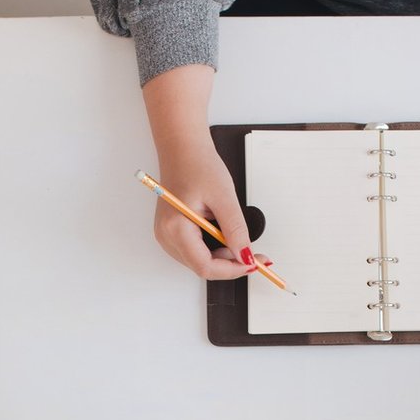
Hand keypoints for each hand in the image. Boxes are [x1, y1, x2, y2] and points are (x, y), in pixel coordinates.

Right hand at [141, 64, 259, 281]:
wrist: (183, 149)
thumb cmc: (198, 166)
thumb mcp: (224, 197)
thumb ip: (235, 230)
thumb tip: (245, 256)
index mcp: (176, 228)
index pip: (204, 266)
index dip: (231, 269)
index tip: (253, 263)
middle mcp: (166, 236)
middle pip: (201, 267)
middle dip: (229, 264)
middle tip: (253, 253)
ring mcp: (167, 236)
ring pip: (199, 262)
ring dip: (222, 257)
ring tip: (237, 237)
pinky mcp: (172, 233)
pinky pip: (195, 251)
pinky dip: (213, 249)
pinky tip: (223, 235)